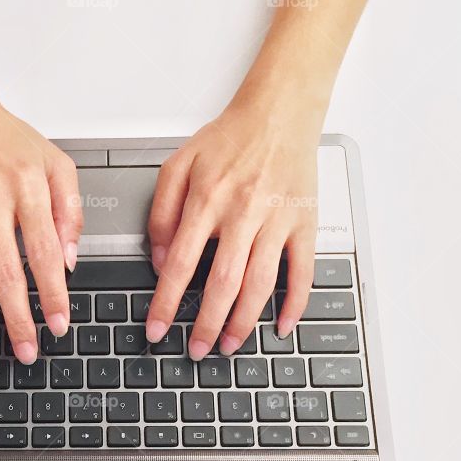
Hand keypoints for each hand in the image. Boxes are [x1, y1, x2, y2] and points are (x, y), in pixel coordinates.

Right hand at [0, 90, 81, 364]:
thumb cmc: (5, 137)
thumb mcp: (55, 162)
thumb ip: (70, 210)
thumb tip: (69, 259)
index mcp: (27, 190)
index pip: (44, 254)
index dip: (53, 294)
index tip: (59, 323)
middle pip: (6, 275)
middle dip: (18, 320)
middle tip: (28, 351)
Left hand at [145, 94, 320, 359]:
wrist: (280, 110)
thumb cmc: (229, 139)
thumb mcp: (179, 165)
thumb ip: (161, 212)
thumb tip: (158, 260)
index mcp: (208, 199)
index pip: (179, 264)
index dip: (166, 303)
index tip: (156, 330)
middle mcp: (243, 211)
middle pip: (222, 282)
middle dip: (207, 324)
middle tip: (196, 350)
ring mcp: (277, 219)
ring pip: (260, 283)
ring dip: (244, 321)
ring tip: (229, 346)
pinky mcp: (304, 223)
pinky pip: (303, 270)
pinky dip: (295, 302)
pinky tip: (282, 325)